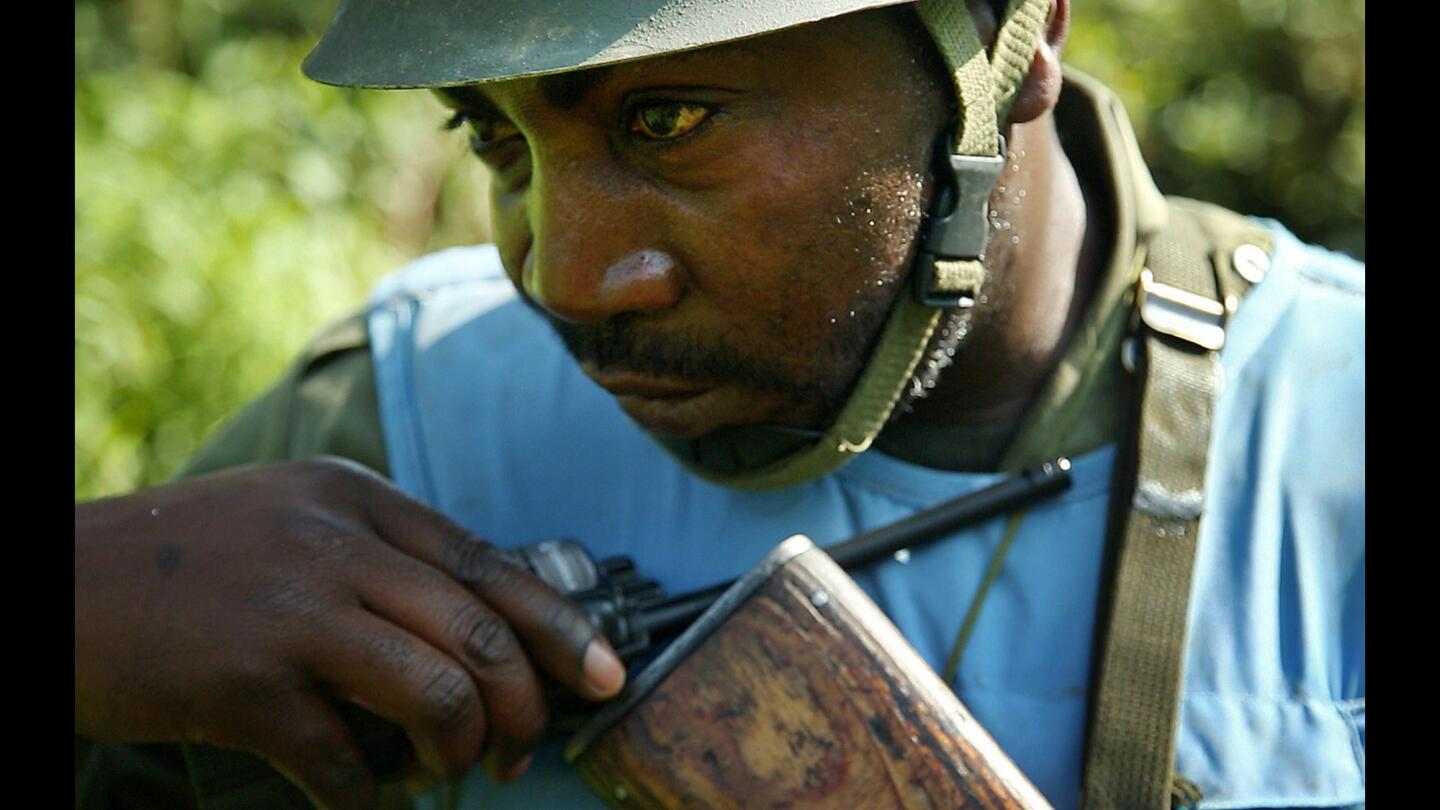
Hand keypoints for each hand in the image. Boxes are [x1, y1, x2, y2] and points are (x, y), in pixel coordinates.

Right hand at [75, 457, 624, 807]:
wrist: (59, 585)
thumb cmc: (188, 563)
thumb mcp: (295, 520)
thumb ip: (381, 557)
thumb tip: (474, 630)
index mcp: (358, 499)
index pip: (492, 565)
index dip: (560, 629)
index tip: (604, 678)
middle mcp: (337, 544)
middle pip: (482, 631)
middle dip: (524, 706)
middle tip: (523, 754)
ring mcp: (292, 611)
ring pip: (438, 691)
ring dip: (458, 750)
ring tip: (443, 774)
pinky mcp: (245, 685)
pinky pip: (343, 763)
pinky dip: (364, 799)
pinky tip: (358, 802)